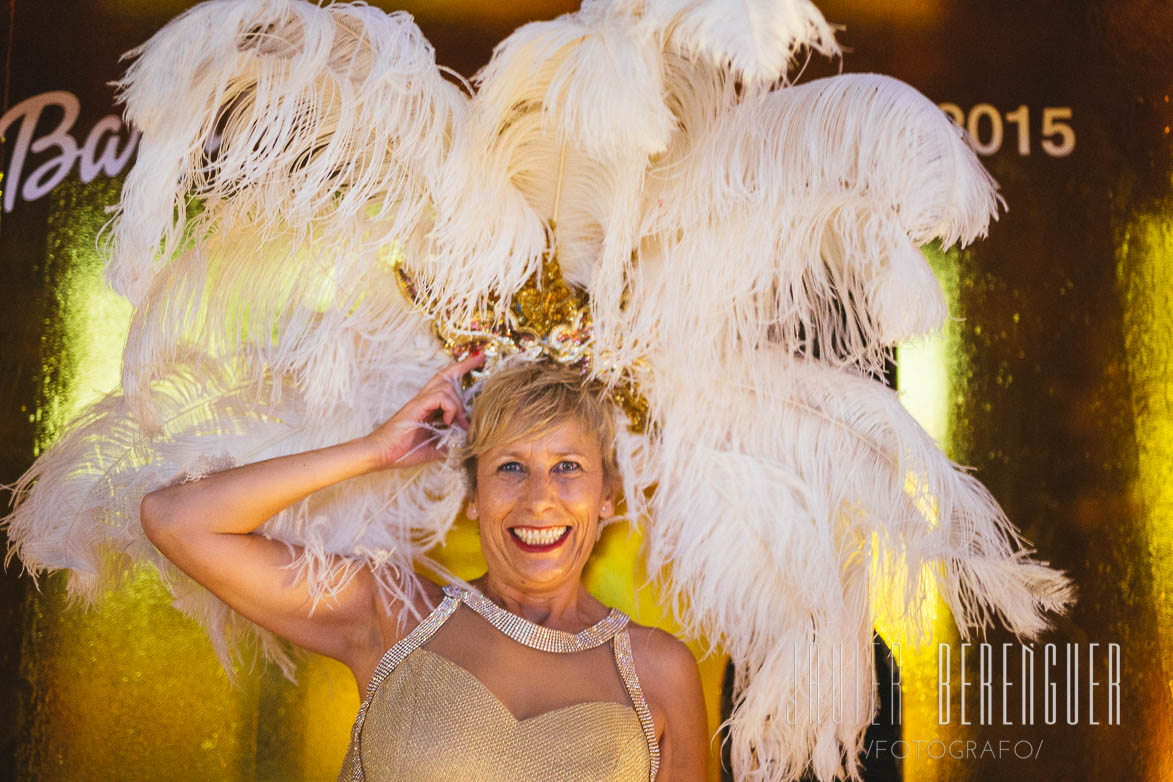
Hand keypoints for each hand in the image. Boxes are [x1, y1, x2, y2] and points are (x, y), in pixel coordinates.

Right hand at [364, 352, 485, 468]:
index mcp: (428, 407)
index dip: (460, 370)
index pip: (446, 383)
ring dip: (458, 405)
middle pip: (445, 375)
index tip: (477, 361)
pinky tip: (448, 422)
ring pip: (446, 387)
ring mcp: (419, 402)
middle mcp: (424, 400)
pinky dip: (449, 408)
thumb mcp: (435, 448)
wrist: (381, 455)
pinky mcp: (416, 407)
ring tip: (458, 423)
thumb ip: (450, 442)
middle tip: (481, 357)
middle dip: (464, 365)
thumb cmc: (405, 451)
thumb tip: (467, 442)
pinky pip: (439, 397)